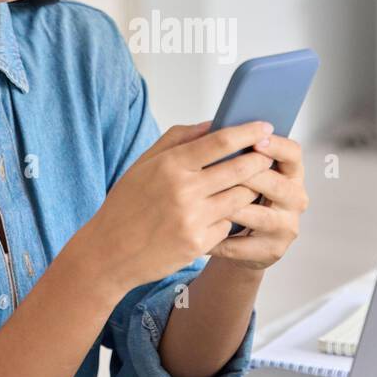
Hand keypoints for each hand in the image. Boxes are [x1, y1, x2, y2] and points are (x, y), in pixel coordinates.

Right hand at [73, 120, 277, 293]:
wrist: (108, 252)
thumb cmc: (126, 204)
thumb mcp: (143, 163)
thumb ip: (178, 139)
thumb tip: (213, 124)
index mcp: (170, 165)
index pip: (220, 141)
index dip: (248, 132)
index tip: (266, 127)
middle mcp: (184, 191)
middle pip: (240, 168)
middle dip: (260, 159)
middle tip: (268, 155)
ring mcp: (193, 219)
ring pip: (241, 197)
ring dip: (251, 188)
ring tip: (250, 182)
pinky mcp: (198, 244)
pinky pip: (229, 224)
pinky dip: (229, 217)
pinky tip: (222, 213)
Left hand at [206, 133, 307, 271]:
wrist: (241, 240)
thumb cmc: (237, 195)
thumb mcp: (242, 171)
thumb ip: (234, 151)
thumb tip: (214, 127)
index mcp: (291, 172)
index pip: (293, 153)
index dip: (276, 146)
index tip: (255, 140)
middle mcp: (295, 198)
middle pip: (276, 184)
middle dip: (248, 176)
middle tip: (220, 171)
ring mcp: (286, 226)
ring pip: (259, 216)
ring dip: (232, 208)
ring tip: (206, 202)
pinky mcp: (273, 250)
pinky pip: (242, 244)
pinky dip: (219, 238)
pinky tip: (200, 231)